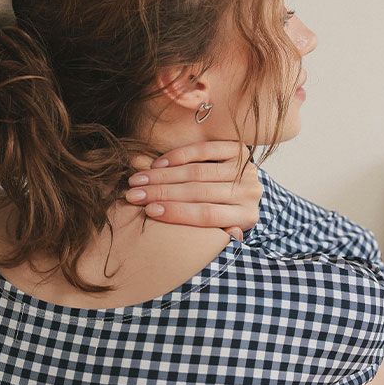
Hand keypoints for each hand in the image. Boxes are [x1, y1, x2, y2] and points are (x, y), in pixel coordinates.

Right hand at [122, 140, 261, 240]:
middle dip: (162, 193)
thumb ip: (223, 235)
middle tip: (134, 195)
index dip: (177, 212)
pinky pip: (204, 150)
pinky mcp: (237, 149)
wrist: (244, 187)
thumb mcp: (226, 230)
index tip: (149, 211)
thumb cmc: (224, 214)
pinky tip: (157, 164)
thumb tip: (230, 234)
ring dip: (163, 176)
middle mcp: (250, 192)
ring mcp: (245, 168)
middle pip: (199, 192)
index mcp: (247, 216)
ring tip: (138, 180)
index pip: (207, 215)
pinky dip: (178, 156)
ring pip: (197, 172)